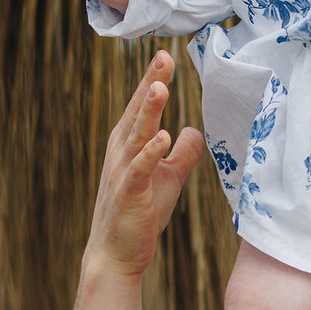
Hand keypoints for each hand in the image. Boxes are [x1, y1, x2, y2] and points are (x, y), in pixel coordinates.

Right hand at [84, 52, 204, 279]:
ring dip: (148, 111)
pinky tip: (162, 138)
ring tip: (160, 86)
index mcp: (130, 144)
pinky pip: (139, 171)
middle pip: (138, 112)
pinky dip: (149, 154)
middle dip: (150, 83)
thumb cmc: (141, 212)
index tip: (166, 55)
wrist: (116, 254)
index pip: (144, 106)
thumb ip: (183, 154)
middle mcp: (122, 151)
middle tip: (163, 56)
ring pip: (137, 135)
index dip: (154, 80)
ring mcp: (123, 172)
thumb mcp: (169, 178)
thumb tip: (194, 130)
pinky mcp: (129, 194)